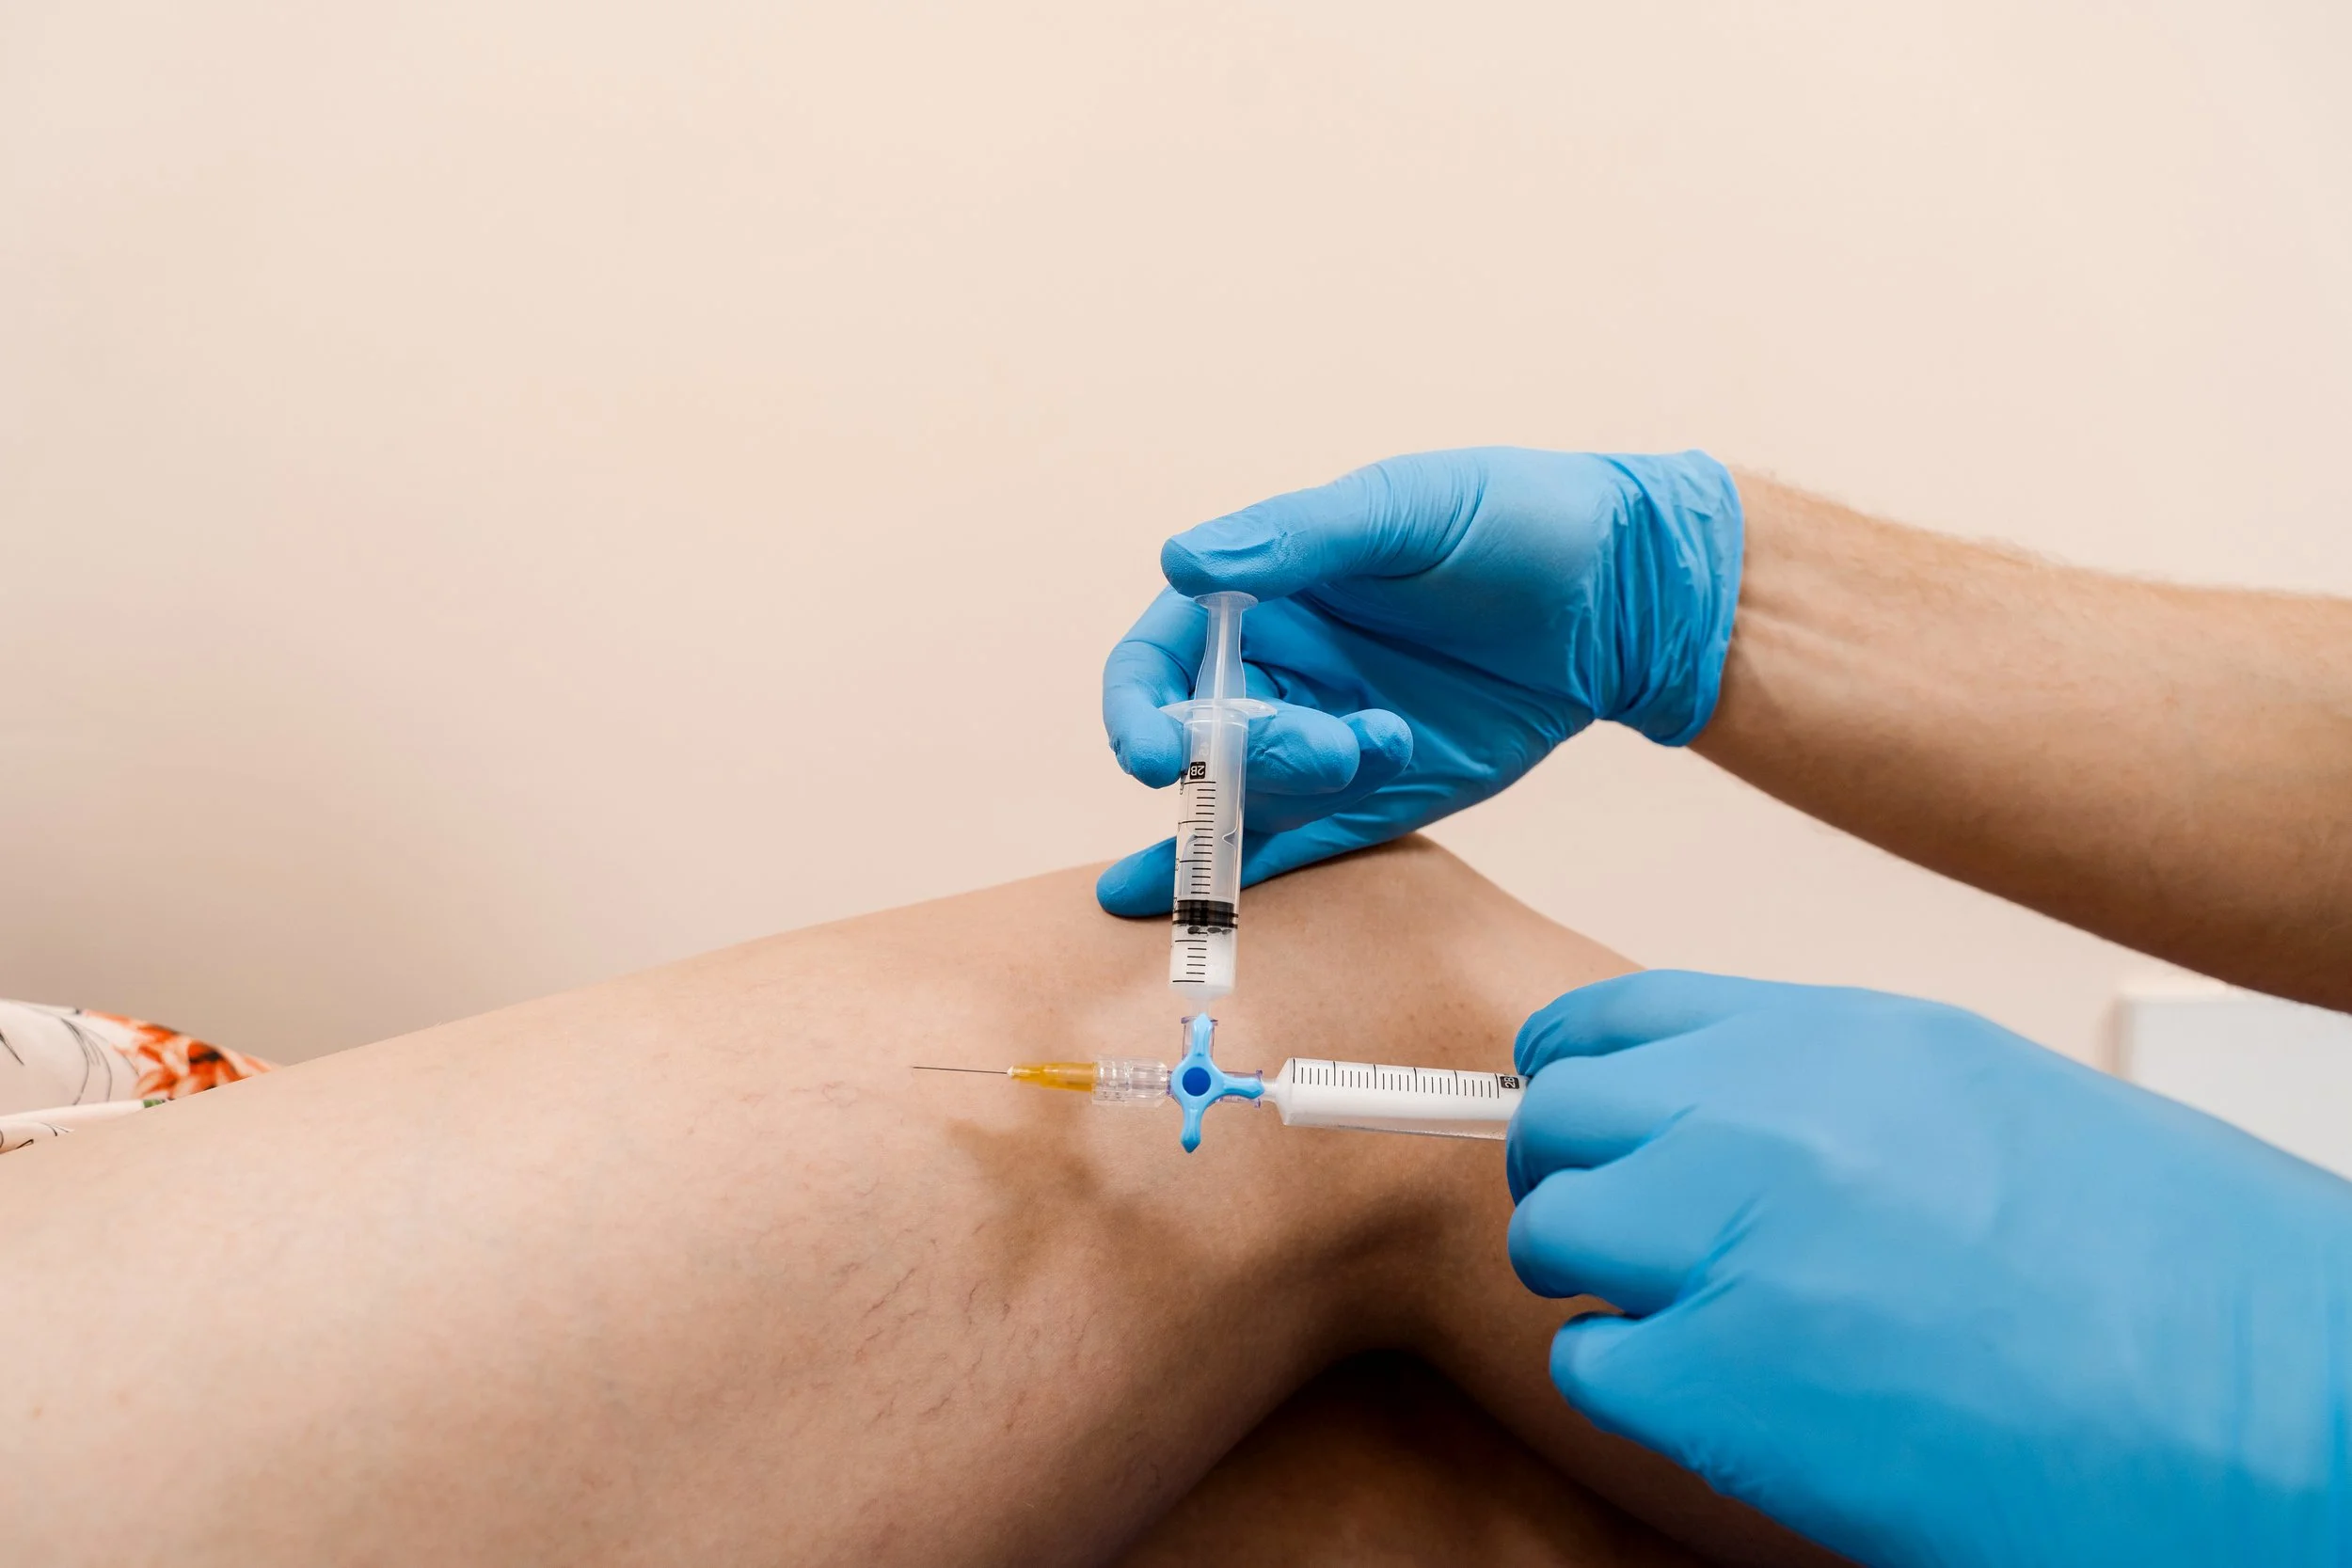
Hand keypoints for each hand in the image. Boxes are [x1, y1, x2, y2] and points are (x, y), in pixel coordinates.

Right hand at [1095, 448, 1742, 914]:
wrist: (1629, 594)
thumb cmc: (1515, 521)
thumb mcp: (1405, 511)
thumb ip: (1295, 540)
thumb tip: (1181, 562)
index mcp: (1261, 592)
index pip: (1156, 661)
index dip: (1137, 710)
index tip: (1153, 757)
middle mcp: (1275, 670)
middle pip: (1198, 743)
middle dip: (1246, 757)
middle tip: (1331, 744)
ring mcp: (1320, 737)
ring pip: (1247, 799)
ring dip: (1289, 795)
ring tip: (1380, 746)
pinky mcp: (1371, 795)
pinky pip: (1289, 845)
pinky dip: (1233, 878)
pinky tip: (1172, 910)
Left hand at [1507, 971, 2351, 1566]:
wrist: (2268, 1408)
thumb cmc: (2175, 1270)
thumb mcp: (1989, 1099)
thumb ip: (1829, 1088)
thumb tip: (1711, 1108)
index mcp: (1840, 1037)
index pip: (1620, 1018)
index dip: (1577, 1071)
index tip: (1570, 1104)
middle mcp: (1762, 1115)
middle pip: (1562, 1118)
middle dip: (1572, 1174)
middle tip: (1621, 1232)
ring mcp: (1726, 1242)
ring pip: (1551, 1230)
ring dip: (1595, 1276)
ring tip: (1686, 1318)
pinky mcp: (1716, 1384)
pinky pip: (1591, 1361)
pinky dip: (1629, 1381)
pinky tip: (1720, 1397)